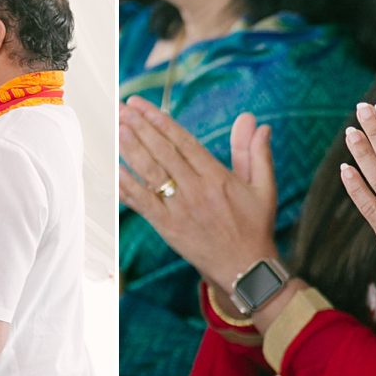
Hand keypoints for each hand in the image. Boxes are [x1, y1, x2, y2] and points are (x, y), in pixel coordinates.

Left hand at [118, 98, 279, 295]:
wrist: (246, 270)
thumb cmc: (255, 227)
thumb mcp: (264, 187)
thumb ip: (256, 152)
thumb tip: (256, 122)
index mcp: (217, 177)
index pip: (183, 141)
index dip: (160, 121)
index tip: (141, 105)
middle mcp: (196, 189)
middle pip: (162, 152)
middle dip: (139, 127)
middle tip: (121, 108)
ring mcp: (179, 208)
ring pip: (150, 173)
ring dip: (130, 149)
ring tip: (115, 128)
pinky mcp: (167, 227)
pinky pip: (142, 202)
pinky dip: (125, 185)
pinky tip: (112, 169)